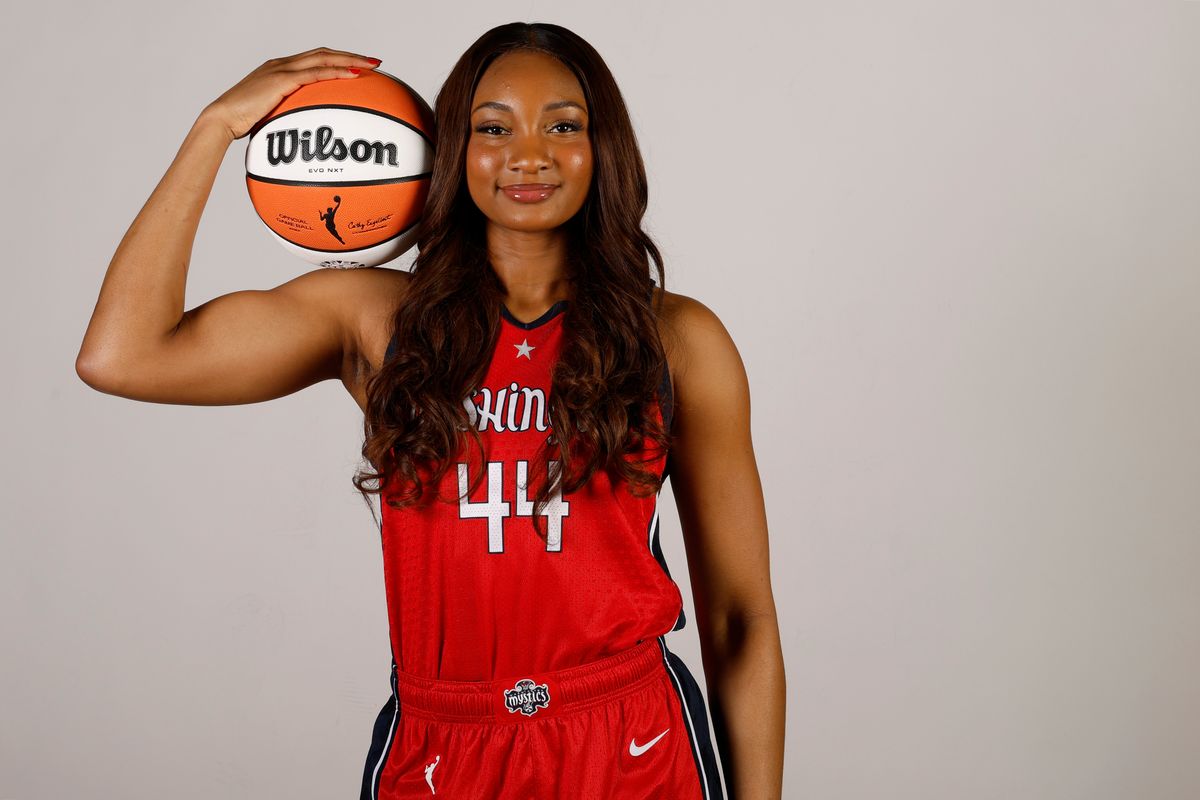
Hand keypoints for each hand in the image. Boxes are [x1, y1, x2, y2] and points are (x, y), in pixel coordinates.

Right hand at [203, 46, 380, 140]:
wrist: (222, 119)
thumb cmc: (243, 124)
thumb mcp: (272, 118)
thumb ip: (290, 118)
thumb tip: (306, 136)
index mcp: (280, 70)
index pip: (314, 59)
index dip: (337, 59)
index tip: (359, 66)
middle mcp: (282, 65)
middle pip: (323, 53)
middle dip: (350, 55)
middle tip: (374, 62)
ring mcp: (281, 70)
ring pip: (323, 58)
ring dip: (350, 60)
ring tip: (371, 65)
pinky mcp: (281, 80)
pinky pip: (314, 73)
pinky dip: (336, 72)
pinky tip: (353, 76)